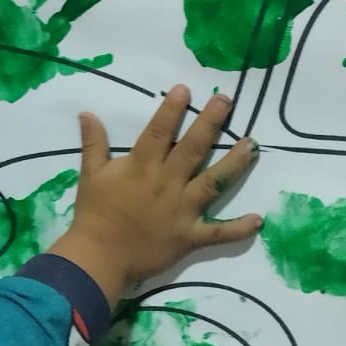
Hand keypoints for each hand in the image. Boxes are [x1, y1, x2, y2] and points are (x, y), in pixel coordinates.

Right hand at [48, 85, 260, 304]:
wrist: (99, 257)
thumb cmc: (94, 214)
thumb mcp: (90, 174)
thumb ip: (93, 143)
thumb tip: (86, 113)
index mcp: (142, 167)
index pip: (159, 132)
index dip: (172, 109)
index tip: (185, 88)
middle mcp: (167, 183)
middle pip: (193, 148)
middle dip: (210, 123)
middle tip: (226, 101)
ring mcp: (182, 210)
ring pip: (213, 182)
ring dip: (234, 163)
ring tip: (252, 144)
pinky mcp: (189, 236)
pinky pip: (218, 232)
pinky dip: (239, 228)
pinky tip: (259, 219)